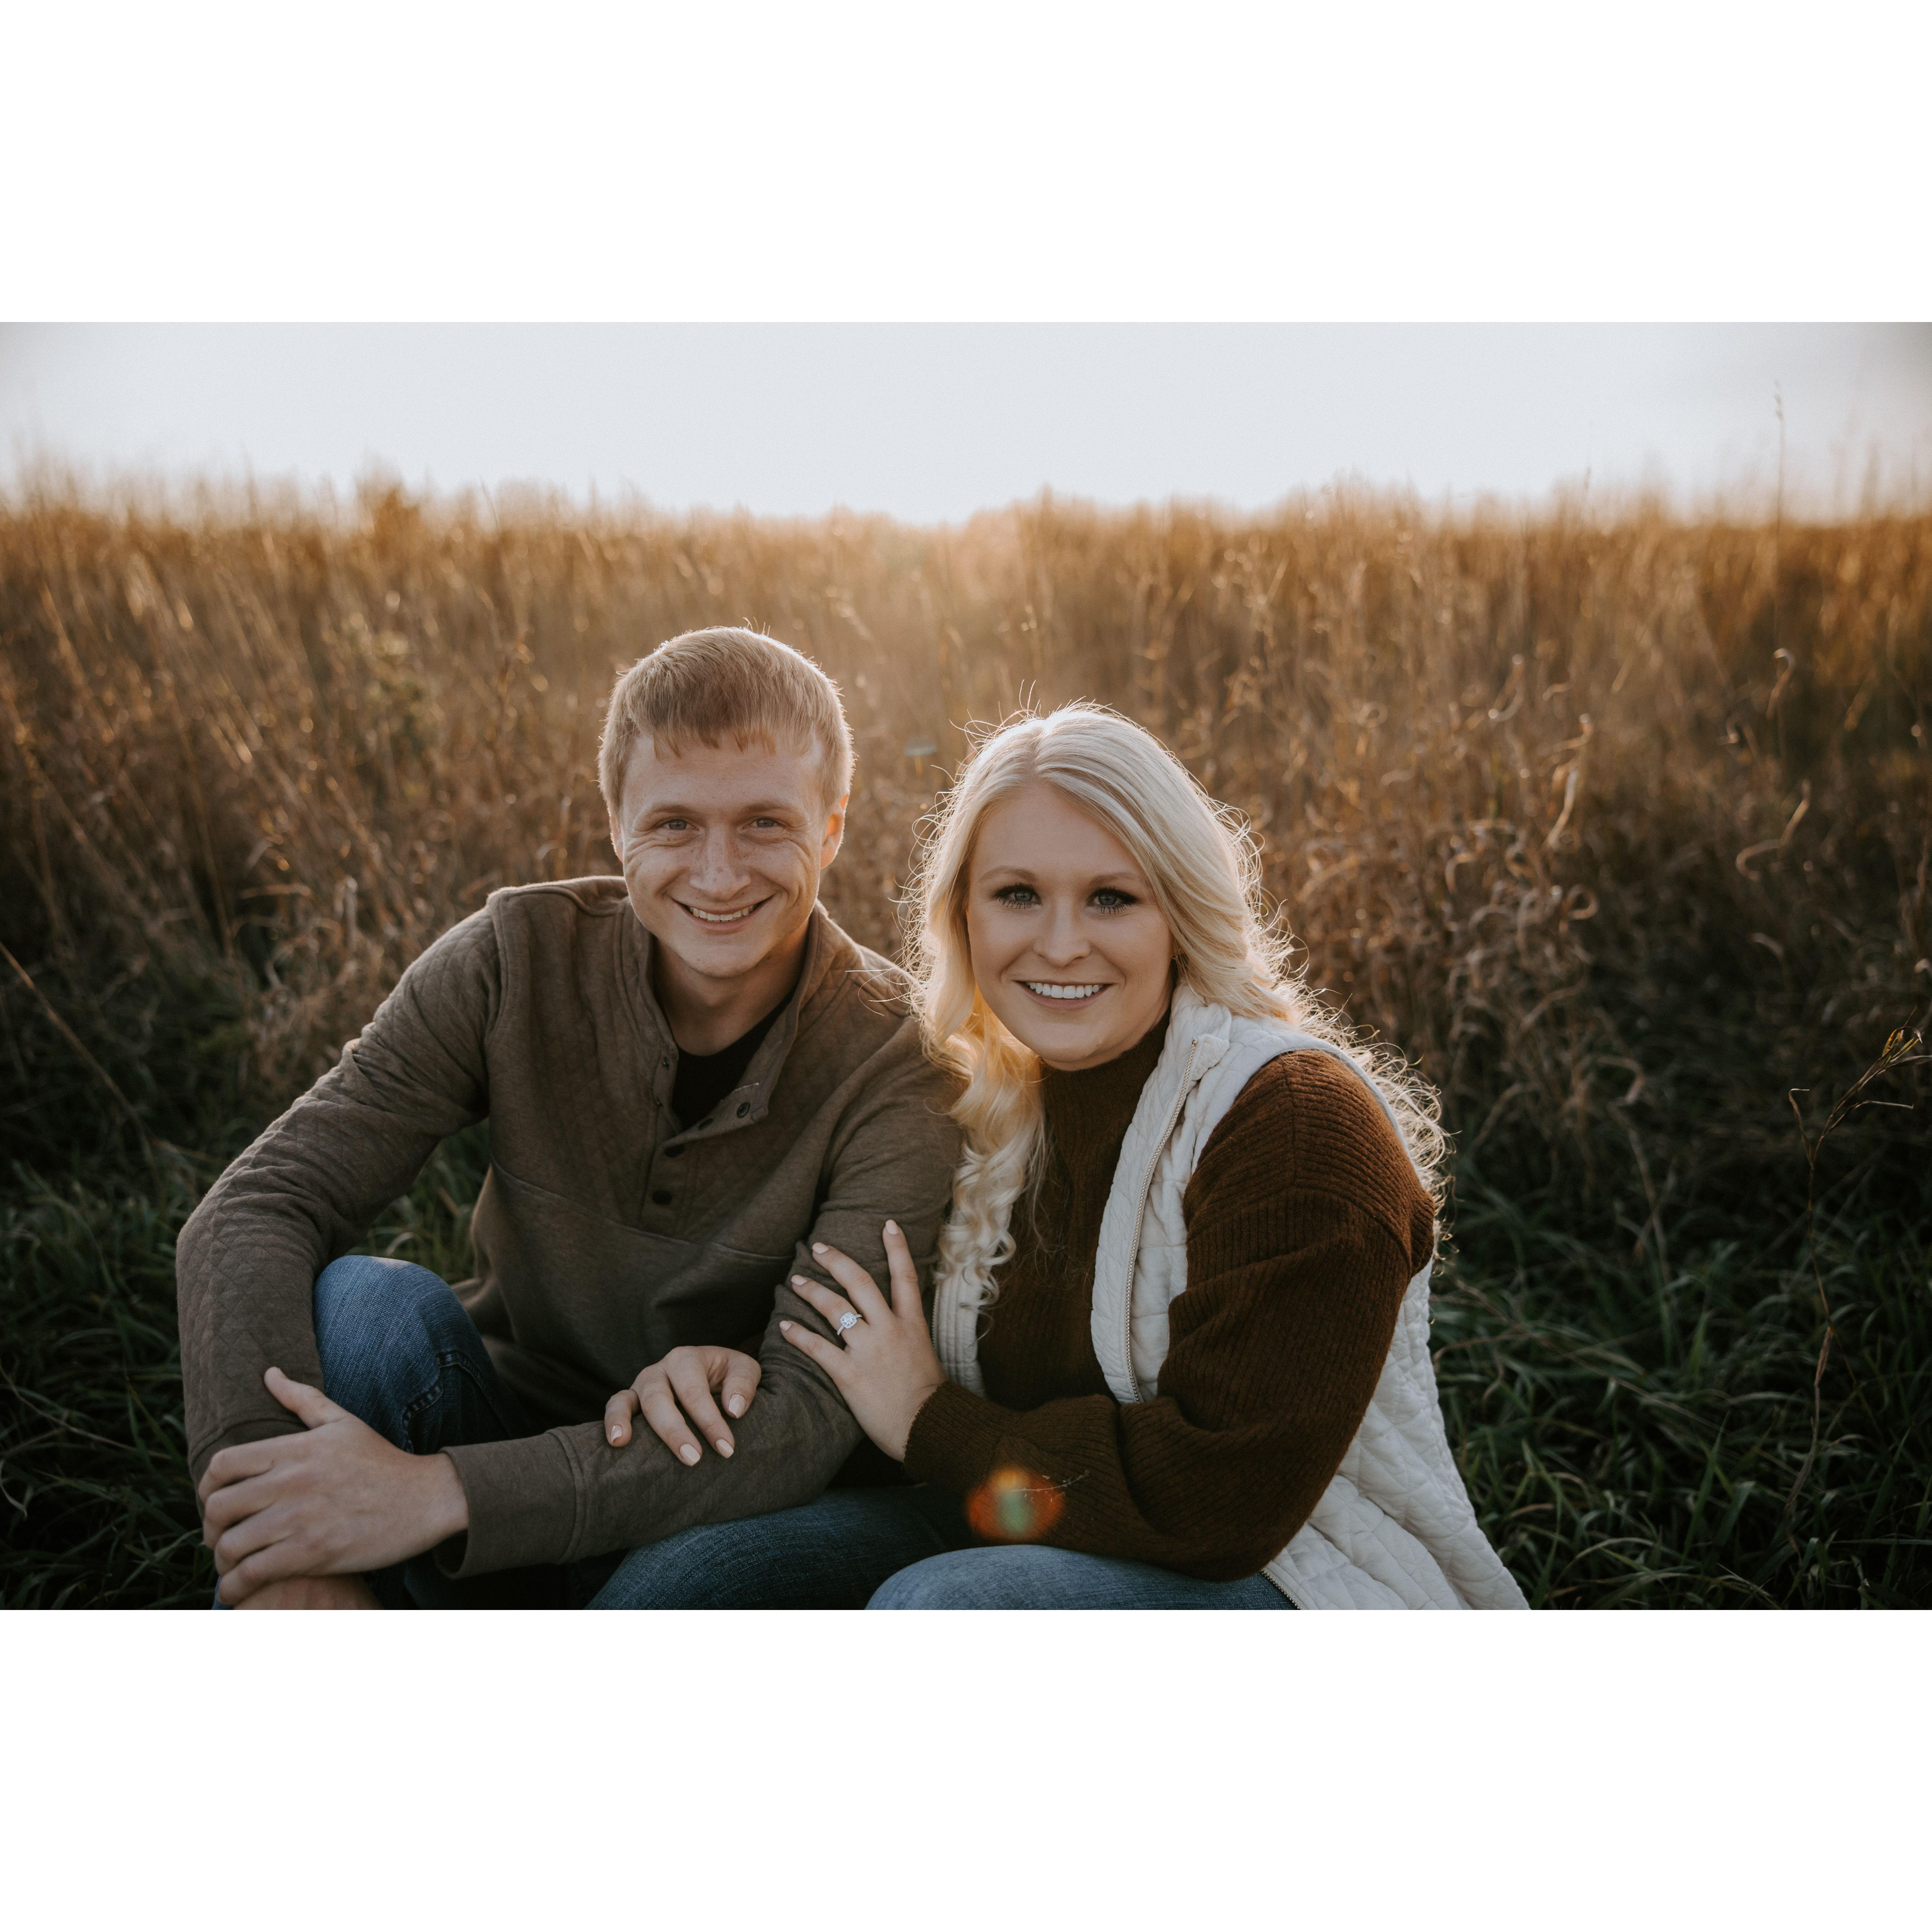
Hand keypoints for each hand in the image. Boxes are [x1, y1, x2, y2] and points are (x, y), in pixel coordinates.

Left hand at [198, 1367, 468, 1605]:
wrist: (427, 1499)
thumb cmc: (382, 1461)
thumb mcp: (343, 1422)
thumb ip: (302, 1398)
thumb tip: (269, 1374)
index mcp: (295, 1449)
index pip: (222, 1464)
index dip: (205, 1487)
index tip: (212, 1502)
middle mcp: (292, 1481)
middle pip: (218, 1507)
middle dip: (209, 1528)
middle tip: (220, 1537)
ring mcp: (301, 1519)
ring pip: (231, 1544)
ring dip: (222, 1560)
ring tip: (231, 1564)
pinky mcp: (314, 1553)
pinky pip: (254, 1573)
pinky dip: (236, 1585)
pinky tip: (239, 1587)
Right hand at [604, 1345, 762, 1464]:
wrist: (712, 1373)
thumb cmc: (728, 1375)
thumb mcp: (744, 1370)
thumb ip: (743, 1383)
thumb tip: (733, 1409)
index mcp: (686, 1359)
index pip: (695, 1391)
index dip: (710, 1421)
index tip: (726, 1448)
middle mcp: (660, 1370)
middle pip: (659, 1398)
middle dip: (675, 1430)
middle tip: (693, 1459)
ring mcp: (642, 1384)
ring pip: (629, 1401)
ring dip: (628, 1423)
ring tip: (624, 1444)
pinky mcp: (631, 1399)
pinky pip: (615, 1405)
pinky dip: (611, 1420)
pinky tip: (615, 1442)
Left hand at [779, 1220, 943, 1462]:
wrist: (927, 1425)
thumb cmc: (927, 1396)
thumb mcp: (923, 1354)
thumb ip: (906, 1334)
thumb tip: (893, 1324)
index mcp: (911, 1323)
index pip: (905, 1276)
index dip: (897, 1247)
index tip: (887, 1224)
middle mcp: (889, 1329)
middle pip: (860, 1282)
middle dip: (837, 1261)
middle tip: (818, 1248)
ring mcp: (868, 1349)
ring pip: (834, 1308)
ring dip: (812, 1291)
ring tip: (796, 1281)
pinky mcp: (849, 1373)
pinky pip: (818, 1347)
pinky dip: (798, 1335)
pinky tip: (784, 1327)